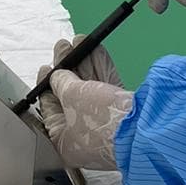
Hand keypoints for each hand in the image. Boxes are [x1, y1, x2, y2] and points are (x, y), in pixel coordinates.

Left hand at [37, 39, 131, 169]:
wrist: (141, 127)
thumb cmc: (100, 121)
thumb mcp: (72, 96)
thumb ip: (61, 82)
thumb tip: (58, 75)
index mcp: (64, 143)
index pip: (49, 110)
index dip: (46, 85)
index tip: (45, 68)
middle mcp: (83, 138)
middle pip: (70, 97)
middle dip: (67, 68)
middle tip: (63, 48)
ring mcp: (103, 126)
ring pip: (90, 89)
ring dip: (84, 64)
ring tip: (78, 41)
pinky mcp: (121, 115)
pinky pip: (106, 87)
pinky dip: (100, 68)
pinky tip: (95, 49)